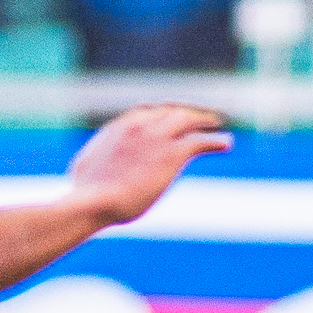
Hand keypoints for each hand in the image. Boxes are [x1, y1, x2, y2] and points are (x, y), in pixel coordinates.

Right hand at [63, 104, 229, 227]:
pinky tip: (226, 144)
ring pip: (187, 120)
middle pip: (169, 111)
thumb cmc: (86, 194)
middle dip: (184, 113)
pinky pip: (200, 141)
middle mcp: (138, 126)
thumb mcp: (86, 168)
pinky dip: (215, 141)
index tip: (170, 119)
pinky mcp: (172, 154)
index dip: (161, 115)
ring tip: (217, 124)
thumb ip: (98, 160)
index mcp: (118, 128)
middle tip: (198, 117)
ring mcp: (156, 137)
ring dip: (204, 120)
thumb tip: (92, 170)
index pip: (145, 113)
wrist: (94, 201)